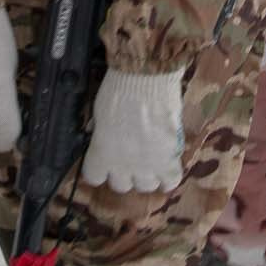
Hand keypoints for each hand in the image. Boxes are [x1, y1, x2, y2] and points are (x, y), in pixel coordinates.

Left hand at [80, 68, 183, 192]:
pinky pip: (171, 180)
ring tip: (151, 162)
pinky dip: (169, 178)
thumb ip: (101, 131)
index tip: (103, 161)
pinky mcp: (169, 159)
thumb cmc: (119, 90)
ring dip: (147, 175)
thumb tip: (100, 134)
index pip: (94, 176)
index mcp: (101, 153)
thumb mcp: (100, 111)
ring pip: (146, 186)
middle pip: (121, 185)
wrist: (147, 80)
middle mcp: (122, 165)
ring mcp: (147, 165)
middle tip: (129, 159)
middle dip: (124, 174)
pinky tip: (167, 169)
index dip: (99, 169)